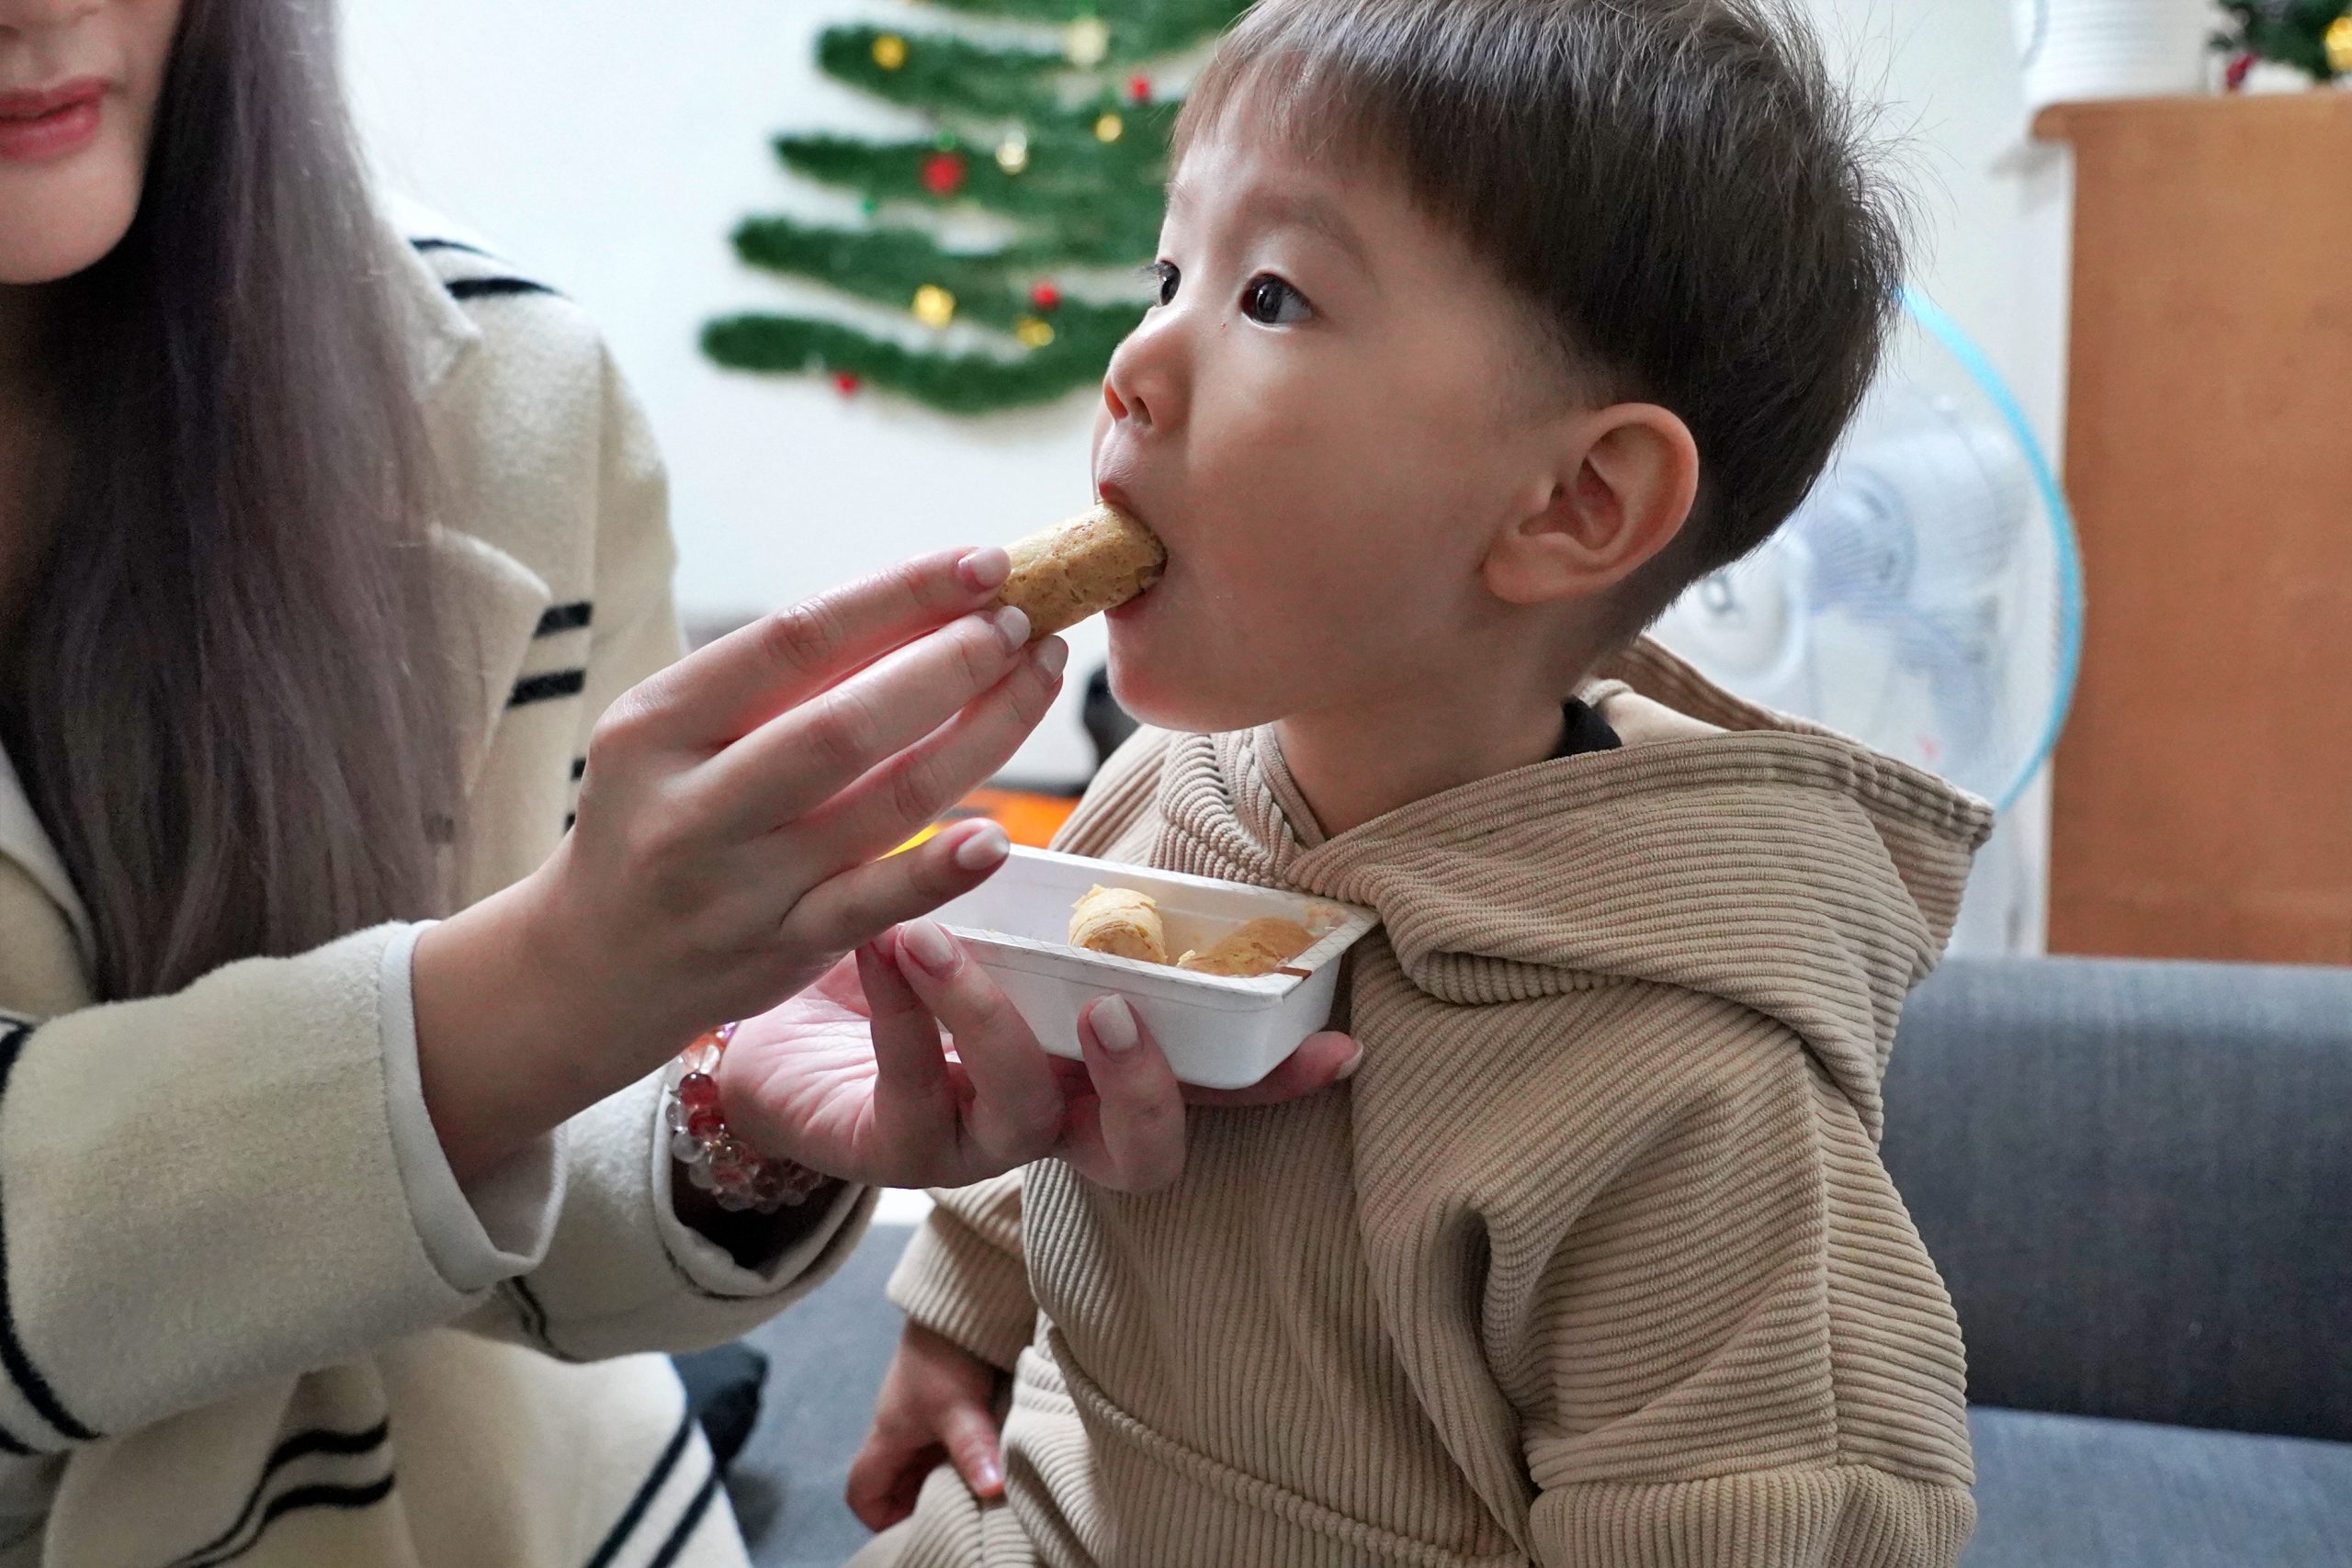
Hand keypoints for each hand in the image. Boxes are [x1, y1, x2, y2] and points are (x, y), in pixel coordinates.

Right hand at [414, 548, 1065, 1182]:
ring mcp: (739, 886)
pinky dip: (940, 869)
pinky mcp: (783, 950)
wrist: (592, 964)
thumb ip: (775, 682)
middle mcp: (692, 804)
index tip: (983, 562)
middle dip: (951, 663)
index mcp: (657, 722)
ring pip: (883, 803)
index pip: (796, 639)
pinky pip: (877, 905)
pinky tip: (997, 834)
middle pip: (845, 722)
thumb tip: (925, 603)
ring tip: (1037, 678)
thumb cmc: (658, 817)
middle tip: (1024, 622)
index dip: (901, 594)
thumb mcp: (672, 733)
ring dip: (982, 736)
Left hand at [719, 919, 1362, 1191]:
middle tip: (1114, 1005)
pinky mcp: (891, 1152)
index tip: (1335, 1045)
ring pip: (1020, 1114)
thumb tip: (1145, 841)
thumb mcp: (1000, 927)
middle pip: (1142, 1152)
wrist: (769, 997)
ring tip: (937, 937)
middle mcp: (1052, 1119)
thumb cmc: (906, 956)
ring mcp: (975, 1148)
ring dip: (989, 1019)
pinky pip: (911, 1086)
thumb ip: (1071, 912)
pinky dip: (901, 1007)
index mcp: (1093, 1068)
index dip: (1275, 1080)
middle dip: (1145, 1085)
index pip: (1209, 1087)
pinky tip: (882, 940)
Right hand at [847, 1323, 1006, 1530]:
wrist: (962, 1298)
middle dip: (923, 1503)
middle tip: (959, 1516)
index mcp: (889, 1434)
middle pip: (898, 1483)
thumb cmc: (947, 1352)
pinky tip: (992, 1461)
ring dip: (949, 1478)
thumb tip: (992, 1491)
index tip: (916, 1526)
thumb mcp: (960, 1406)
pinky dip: (965, 1457)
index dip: (880, 1517)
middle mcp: (902, 1429)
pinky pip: (948, 1442)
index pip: (862, 1490)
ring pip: (926, 1463)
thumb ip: (973, 1449)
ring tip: (980, 1492)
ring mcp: (926, 1414)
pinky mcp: (950, 1400)